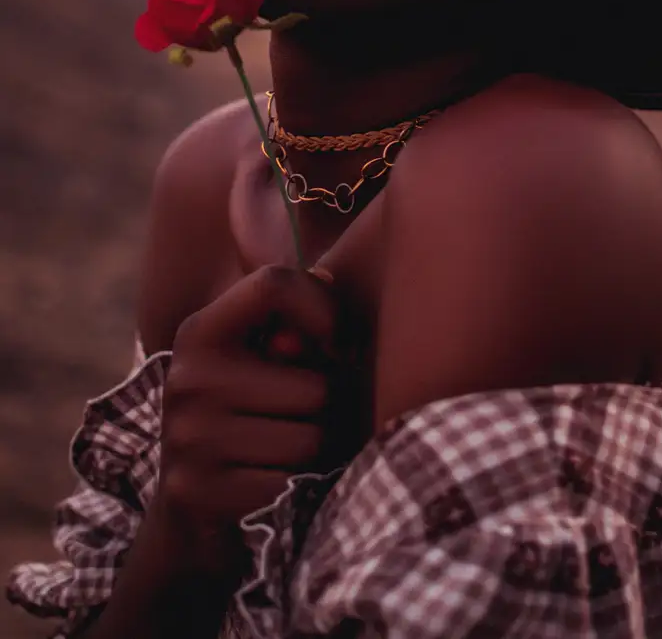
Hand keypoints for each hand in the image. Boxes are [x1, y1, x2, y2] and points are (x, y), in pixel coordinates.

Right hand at [152, 265, 335, 577]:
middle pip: (315, 385)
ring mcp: (188, 437)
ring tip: (285, 450)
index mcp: (201, 332)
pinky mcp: (199, 493)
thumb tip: (334, 292)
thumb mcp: (256, 360)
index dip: (322, 307)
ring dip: (314, 452)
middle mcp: (187, 378)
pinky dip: (294, 488)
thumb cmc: (246, 417)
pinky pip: (290, 484)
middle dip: (325, 408)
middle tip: (299, 418)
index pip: (273, 284)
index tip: (335, 341)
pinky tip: (270, 483)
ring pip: (310, 440)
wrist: (189, 515)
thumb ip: (295, 323)